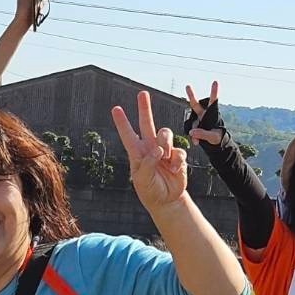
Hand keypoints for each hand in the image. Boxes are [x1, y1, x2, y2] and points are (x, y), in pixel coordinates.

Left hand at [113, 91, 188, 211]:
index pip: (128, 135)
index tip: (116, 109)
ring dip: (166, 142)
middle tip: (142, 93)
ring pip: (165, 133)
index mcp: (137, 153)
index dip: (122, 122)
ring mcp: (164, 150)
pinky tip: (174, 170)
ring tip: (165, 157)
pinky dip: (177, 160)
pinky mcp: (177, 156)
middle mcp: (150, 148)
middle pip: (147, 123)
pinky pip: (179, 150)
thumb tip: (158, 150)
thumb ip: (148, 163)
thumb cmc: (150, 190)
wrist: (167, 200)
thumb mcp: (143, 180)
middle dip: (145, 108)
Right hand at [184, 81, 223, 144]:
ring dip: (194, 131)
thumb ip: (203, 134)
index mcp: (212, 114)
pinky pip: (190, 131)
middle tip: (188, 86)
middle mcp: (204, 115)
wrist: (215, 145)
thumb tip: (192, 132)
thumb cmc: (218, 138)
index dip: (214, 92)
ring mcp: (198, 120)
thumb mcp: (213, 137)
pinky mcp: (195, 127)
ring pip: (192, 122)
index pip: (213, 102)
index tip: (215, 82)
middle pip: (195, 104)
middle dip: (191, 95)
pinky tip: (196, 142)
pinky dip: (193, 137)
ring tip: (198, 141)